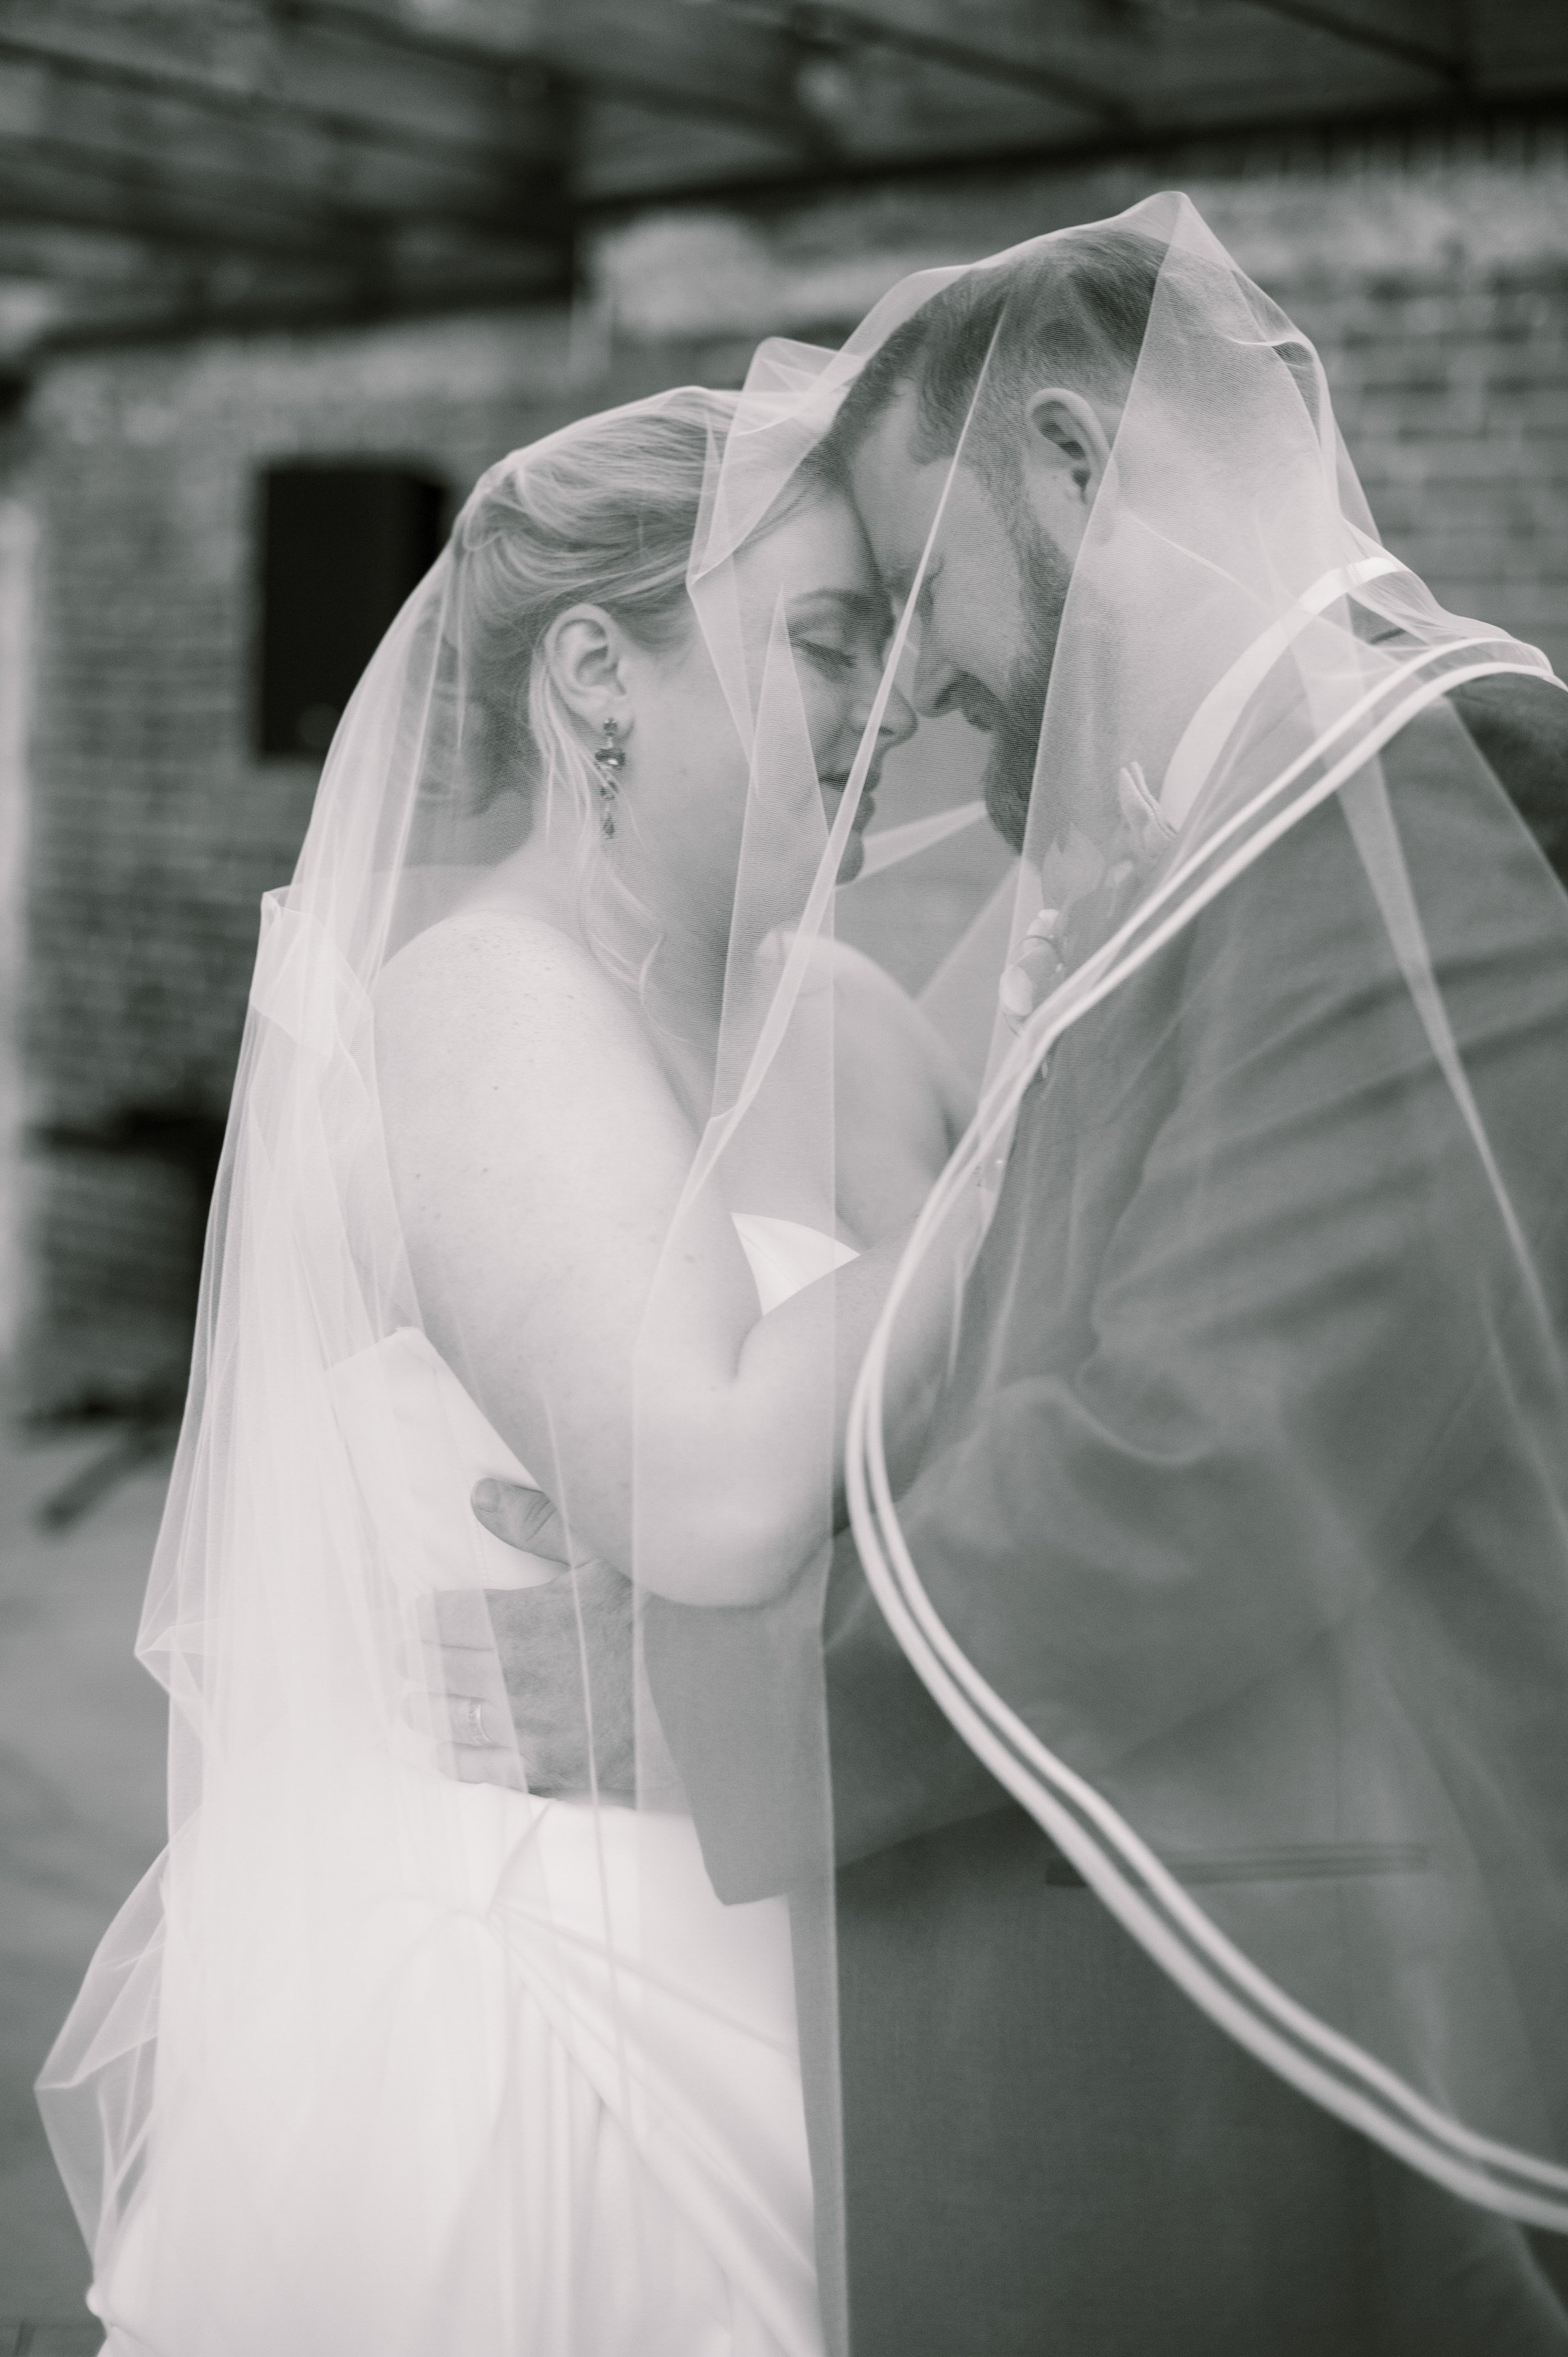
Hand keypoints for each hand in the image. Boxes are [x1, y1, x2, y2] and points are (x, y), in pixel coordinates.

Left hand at [415, 1480, 637, 1800]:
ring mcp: (531, 1731)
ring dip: (430, 1713)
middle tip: (406, 1660)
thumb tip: (481, 1497)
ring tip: (414, 1708)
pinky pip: (489, 1772)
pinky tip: (448, 1755)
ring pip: (456, 1724)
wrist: (716, 1699)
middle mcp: (514, 1681)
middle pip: (442, 1672)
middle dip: (419, 1664)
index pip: (444, 1620)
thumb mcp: (607, 1554)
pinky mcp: (554, 1771)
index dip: (421, 1619)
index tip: (412, 1618)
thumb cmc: (665, 1620)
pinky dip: (461, 1762)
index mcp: (521, 1621)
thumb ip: (538, 1523)